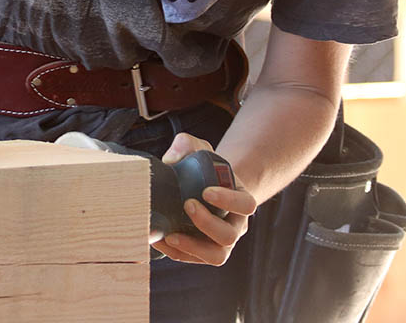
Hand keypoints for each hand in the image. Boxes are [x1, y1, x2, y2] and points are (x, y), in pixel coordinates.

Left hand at [152, 132, 256, 265]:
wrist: (198, 188)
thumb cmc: (201, 169)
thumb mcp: (197, 150)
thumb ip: (186, 145)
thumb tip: (171, 159)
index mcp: (241, 200)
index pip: (246, 204)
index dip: (229, 200)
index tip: (206, 191)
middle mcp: (236, 225)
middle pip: (229, 235)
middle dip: (207, 223)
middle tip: (186, 205)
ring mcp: (221, 242)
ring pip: (216, 256)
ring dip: (194, 247)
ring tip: (171, 235)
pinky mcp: (202, 252)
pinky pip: (192, 259)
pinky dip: (176, 253)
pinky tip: (160, 239)